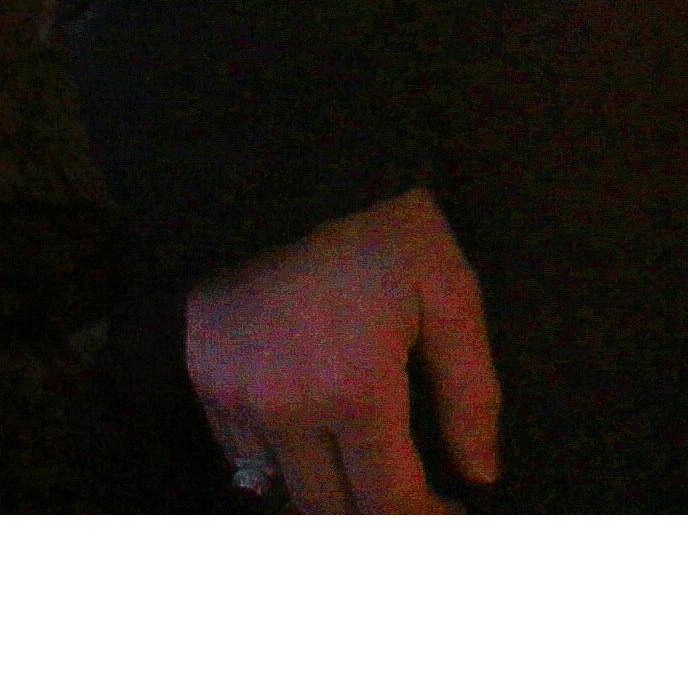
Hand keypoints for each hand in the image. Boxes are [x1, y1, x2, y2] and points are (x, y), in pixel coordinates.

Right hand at [185, 185, 502, 511]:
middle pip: (334, 512)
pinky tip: (317, 449)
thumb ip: (471, 392)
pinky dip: (280, 472)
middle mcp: (288, 412)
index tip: (453, 519)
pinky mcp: (205, 384)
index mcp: (357, 391)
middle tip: (416, 504)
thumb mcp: (448, 292)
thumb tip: (482, 474)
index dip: (428, 524)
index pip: (392, 503)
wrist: (285, 162)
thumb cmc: (380, 225)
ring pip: (284, 495)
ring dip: (330, 499)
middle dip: (381, 518)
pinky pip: (242, 463)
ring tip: (367, 480)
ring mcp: (237, 401)